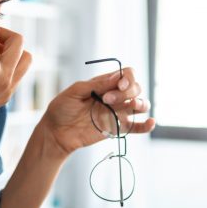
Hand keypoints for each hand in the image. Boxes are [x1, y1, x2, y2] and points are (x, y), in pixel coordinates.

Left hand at [40, 67, 154, 157]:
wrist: (56, 132)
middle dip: (126, 92)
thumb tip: (116, 77)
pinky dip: (146, 125)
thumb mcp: (75, 92)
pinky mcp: (118, 128)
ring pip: (140, 104)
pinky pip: (137, 127)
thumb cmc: (62, 109)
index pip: (127, 75)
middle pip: (135, 88)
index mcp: (105, 83)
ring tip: (132, 106)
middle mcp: (115, 96)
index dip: (128, 78)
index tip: (119, 85)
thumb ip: (95, 84)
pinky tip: (150, 122)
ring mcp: (118, 112)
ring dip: (141, 103)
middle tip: (107, 100)